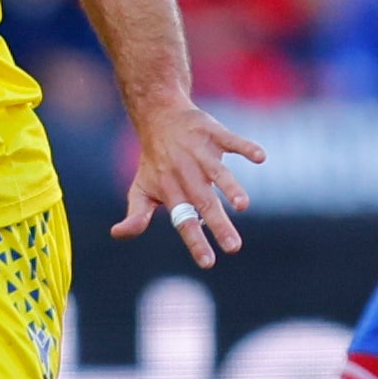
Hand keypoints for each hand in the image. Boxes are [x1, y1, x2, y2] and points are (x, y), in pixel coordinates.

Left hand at [110, 99, 265, 268]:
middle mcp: (186, 174)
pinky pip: (231, 140)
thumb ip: (136, 216)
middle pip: (204, 202)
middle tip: (234, 247)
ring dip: (230, 187)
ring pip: (217, 172)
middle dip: (219, 225)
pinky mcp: (213, 133)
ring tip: (242, 205)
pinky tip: (260, 157)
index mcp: (172, 192)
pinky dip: (245, 148)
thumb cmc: (153, 161)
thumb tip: (117, 234)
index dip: (195, 241)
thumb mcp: (140, 189)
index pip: (183, 221)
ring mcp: (200, 153)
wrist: (158, 115)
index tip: (209, 263)